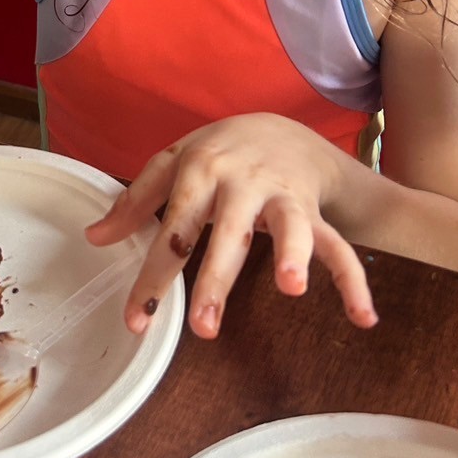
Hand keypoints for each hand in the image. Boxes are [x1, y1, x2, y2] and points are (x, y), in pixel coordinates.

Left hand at [85, 113, 376, 337]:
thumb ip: (136, 202)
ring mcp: (282, 195)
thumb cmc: (217, 154)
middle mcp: (242, 182)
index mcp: (200, 171)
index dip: (154, 274)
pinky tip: (363, 317)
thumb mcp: (173, 165)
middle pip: (227, 233)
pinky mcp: (314, 209)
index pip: (172, 227)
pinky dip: (353, 279)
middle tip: (204, 329)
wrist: (279, 129)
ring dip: (292, 254)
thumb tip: (94, 239)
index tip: (138, 319)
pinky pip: (337, 244)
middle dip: (217, 280)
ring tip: (292, 288)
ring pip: (289, 226)